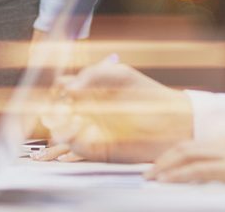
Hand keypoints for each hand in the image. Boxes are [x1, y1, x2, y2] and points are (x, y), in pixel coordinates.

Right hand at [39, 60, 192, 162]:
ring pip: (62, 129)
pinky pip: (77, 146)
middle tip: (54, 106)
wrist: (174, 122)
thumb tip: (67, 87)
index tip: (60, 88)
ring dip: (57, 124)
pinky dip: (70, 139)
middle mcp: (87, 111)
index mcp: (90, 90)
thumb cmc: (147, 94)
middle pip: (57, 109)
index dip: (57, 88)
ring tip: (63, 118)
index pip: (62, 88)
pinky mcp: (98, 150)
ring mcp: (91, 130)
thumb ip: (93, 75)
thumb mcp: (120, 76)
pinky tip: (74, 130)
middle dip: (51, 107)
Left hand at [148, 132, 224, 185]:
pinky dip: (180, 174)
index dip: (178, 154)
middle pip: (186, 147)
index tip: (164, 163)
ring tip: (152, 176)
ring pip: (187, 155)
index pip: (197, 146)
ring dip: (166, 166)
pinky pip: (199, 170)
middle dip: (166, 159)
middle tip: (150, 171)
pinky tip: (167, 180)